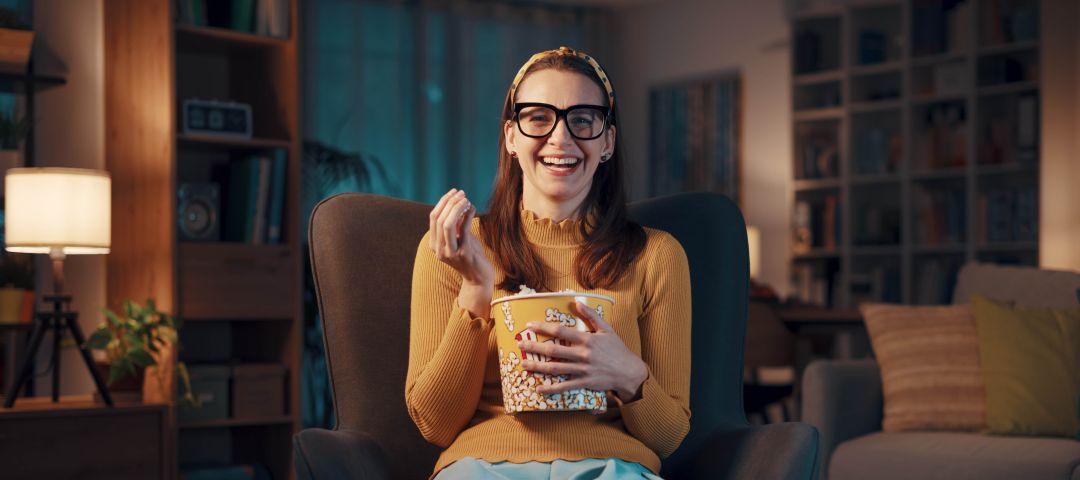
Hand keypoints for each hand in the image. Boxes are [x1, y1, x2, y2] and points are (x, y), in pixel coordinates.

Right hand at [428, 188, 494, 316]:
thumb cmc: (471, 255)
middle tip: (462, 194)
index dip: (443, 202)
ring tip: (466, 200)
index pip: (433, 218)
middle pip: (439, 219)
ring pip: (447, 224)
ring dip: (457, 208)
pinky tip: (473, 209)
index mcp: (434, 245)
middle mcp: (439, 249)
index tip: (454, 192)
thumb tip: (457, 201)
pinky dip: (468, 215)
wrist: (479, 278)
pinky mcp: (464, 253)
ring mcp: (451, 253)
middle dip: (450, 202)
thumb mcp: (460, 237)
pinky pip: (464, 230)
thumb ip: (456, 224)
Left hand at [518, 300, 647, 402]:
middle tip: (521, 345)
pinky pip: (565, 386)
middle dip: (535, 348)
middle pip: (554, 351)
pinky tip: (540, 389)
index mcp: (587, 340)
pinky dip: (552, 389)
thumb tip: (577, 303)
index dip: (544, 327)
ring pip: (556, 369)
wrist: (629, 372)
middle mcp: (582, 355)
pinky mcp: (584, 383)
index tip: (530, 325)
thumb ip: (591, 316)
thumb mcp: (607, 329)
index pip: (561, 331)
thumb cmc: (617, 349)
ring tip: (524, 364)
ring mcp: (583, 370)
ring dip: (538, 367)